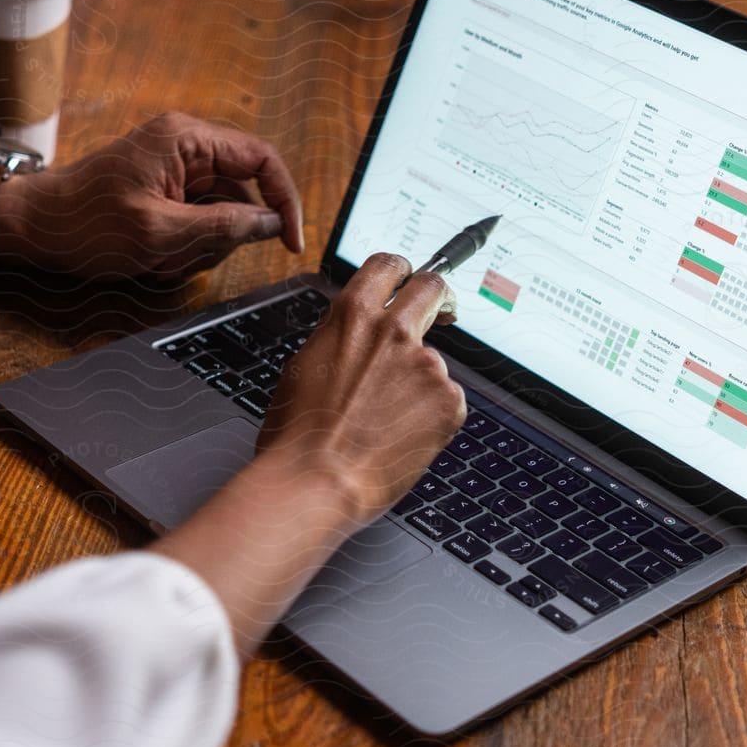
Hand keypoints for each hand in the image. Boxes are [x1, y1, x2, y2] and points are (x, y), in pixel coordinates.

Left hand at [0, 112, 304, 278]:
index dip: (284, 200)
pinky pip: (197, 220)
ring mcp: (174, 169)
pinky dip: (185, 246)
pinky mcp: (163, 191)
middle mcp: (185, 146)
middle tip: (186, 257)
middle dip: (225, 235)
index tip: (291, 242)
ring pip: (221, 213)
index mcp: (186, 139)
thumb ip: (222, 226)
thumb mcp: (159, 233)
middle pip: (242, 192)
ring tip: (159, 259)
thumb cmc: (85, 224)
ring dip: (200, 246)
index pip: (261, 159)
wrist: (34, 226)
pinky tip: (154, 259)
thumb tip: (271, 224)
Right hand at [150, 254, 463, 656]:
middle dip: (440, 300)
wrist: (316, 480)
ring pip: (433, 364)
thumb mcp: (305, 368)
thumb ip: (340, 342)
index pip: (387, 266)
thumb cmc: (297, 436)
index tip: (408, 283)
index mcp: (351, 317)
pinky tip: (400, 440)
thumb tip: (355, 341)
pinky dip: (431, 420)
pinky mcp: (449, 401)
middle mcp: (392, 331)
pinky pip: (447, 402)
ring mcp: (426, 365)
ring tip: (385, 426)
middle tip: (443, 315)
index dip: (401, 272)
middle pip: (433, 289)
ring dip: (418, 387)